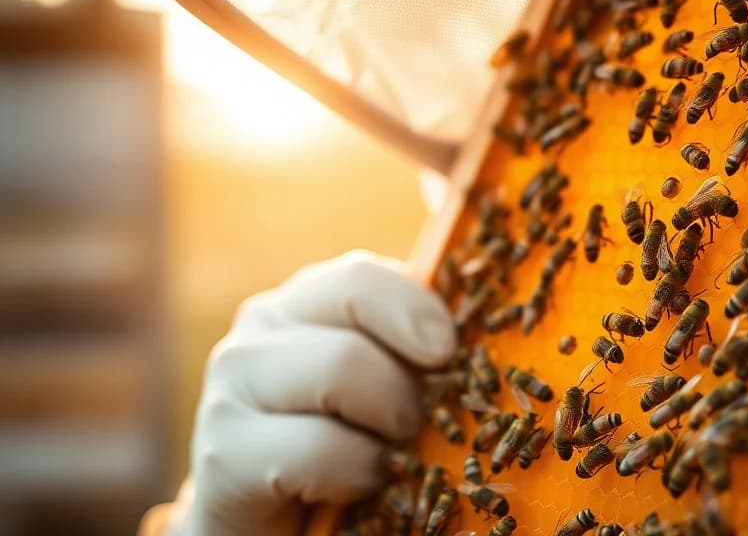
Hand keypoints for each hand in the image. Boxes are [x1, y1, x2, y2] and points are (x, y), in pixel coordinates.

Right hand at [171, 251, 456, 535]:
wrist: (271, 516)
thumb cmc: (346, 436)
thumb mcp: (383, 375)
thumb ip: (415, 338)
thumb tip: (482, 300)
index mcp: (305, 301)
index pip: (360, 278)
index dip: (415, 310)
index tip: (448, 350)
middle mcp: (259, 330)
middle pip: (354, 338)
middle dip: (405, 391)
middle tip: (416, 425)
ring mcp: (231, 388)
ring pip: (338, 376)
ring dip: (385, 429)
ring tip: (390, 456)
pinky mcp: (223, 452)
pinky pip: (315, 450)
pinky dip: (356, 472)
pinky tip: (355, 484)